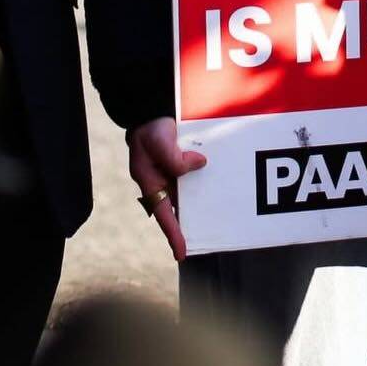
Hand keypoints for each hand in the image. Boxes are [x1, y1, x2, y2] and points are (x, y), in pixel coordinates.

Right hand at [128, 116, 206, 261]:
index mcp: (150, 183)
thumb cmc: (150, 129)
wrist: (152, 110)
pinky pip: (193, 177)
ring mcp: (172, 174)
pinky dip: (203, 182)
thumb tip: (201, 164)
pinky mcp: (182, 163)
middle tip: (205, 240)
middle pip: (177, 209)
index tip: (181, 254)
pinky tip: (216, 185)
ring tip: (216, 216)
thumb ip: (175, 158)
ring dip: (199, 203)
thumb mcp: (159, 144)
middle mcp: (162, 182)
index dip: (173, 235)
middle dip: (189, 224)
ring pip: (187, 195)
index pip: (163, 214)